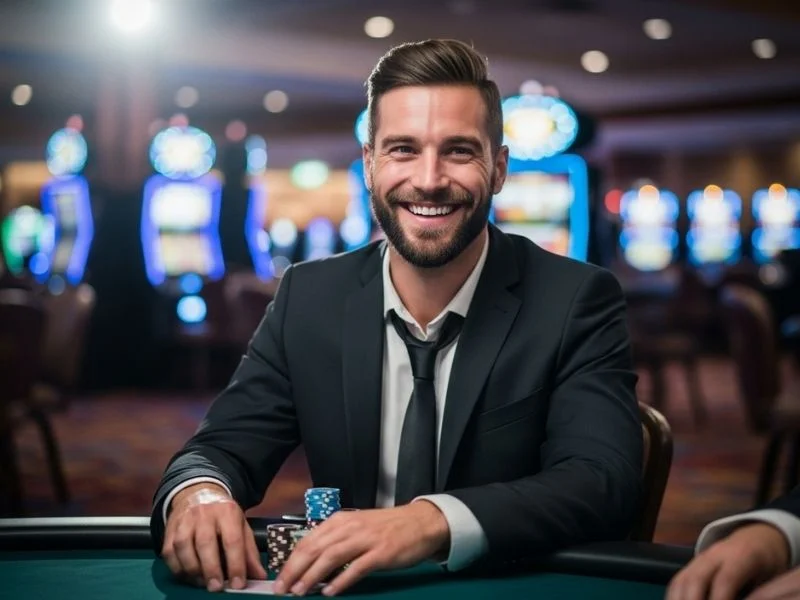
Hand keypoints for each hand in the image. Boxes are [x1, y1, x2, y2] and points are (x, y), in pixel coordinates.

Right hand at [161, 483, 266, 591]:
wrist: (198, 493)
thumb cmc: (223, 516)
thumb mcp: (241, 526)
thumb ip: (249, 552)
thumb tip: (259, 576)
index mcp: (228, 512)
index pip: (232, 539)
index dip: (236, 564)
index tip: (238, 584)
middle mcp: (204, 514)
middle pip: (205, 543)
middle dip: (211, 569)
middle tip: (217, 588)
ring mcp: (185, 521)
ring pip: (183, 547)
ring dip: (192, 569)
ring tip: (202, 582)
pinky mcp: (170, 530)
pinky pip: (169, 552)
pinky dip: (177, 568)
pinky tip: (188, 575)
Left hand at [274, 501, 449, 595]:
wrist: (420, 522)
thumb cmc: (386, 528)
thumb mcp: (356, 528)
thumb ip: (335, 542)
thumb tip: (310, 565)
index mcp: (340, 521)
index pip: (308, 540)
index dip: (291, 561)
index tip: (280, 579)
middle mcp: (350, 527)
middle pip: (315, 548)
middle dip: (295, 570)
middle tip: (282, 589)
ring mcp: (366, 539)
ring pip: (331, 556)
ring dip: (312, 575)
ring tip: (300, 591)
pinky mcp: (381, 552)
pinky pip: (357, 567)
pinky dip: (341, 580)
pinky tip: (330, 591)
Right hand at [667, 523, 789, 599]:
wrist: (757, 537)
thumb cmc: (767, 563)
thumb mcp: (771, 577)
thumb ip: (756, 593)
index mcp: (741, 556)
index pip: (725, 580)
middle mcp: (715, 554)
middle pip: (696, 579)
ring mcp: (700, 558)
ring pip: (682, 579)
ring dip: (679, 599)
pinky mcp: (691, 564)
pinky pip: (677, 581)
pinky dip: (675, 596)